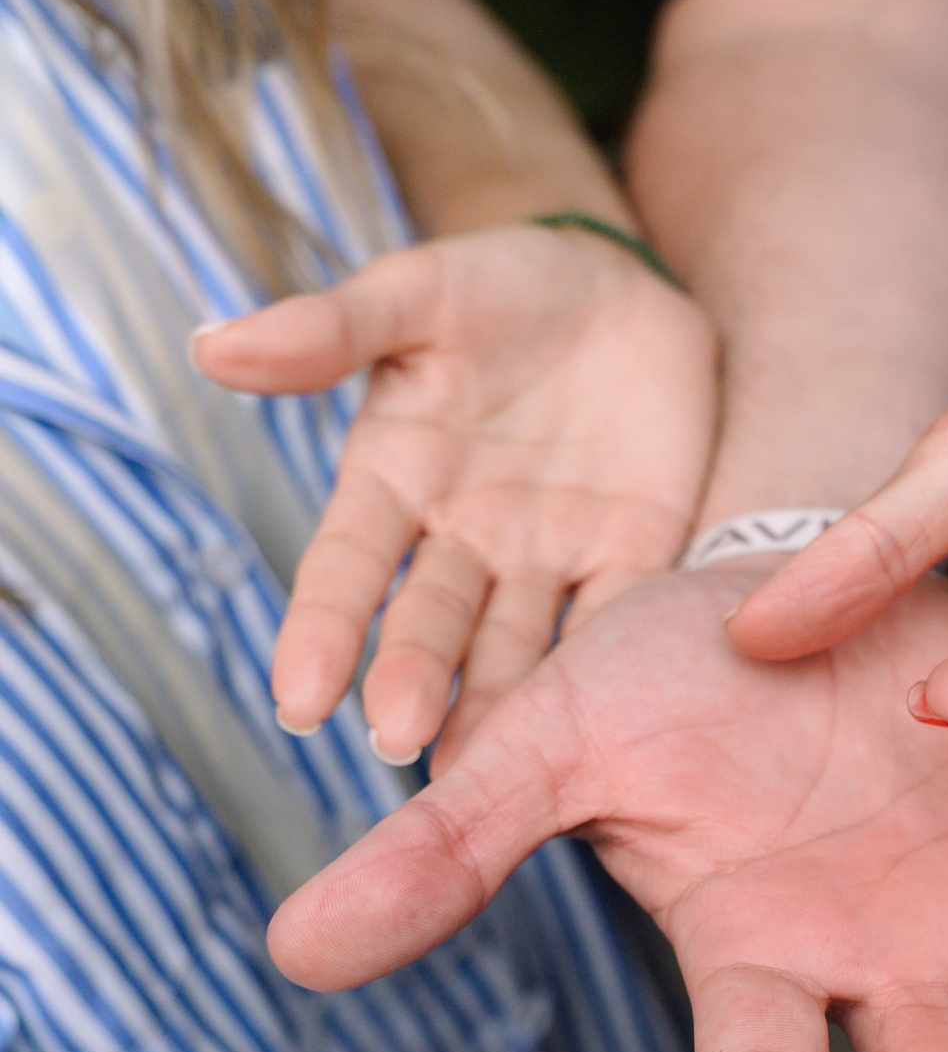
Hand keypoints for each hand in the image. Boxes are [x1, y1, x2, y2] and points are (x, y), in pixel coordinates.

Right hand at [194, 221, 716, 761]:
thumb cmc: (501, 285)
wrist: (620, 285)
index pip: (345, 568)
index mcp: (397, 479)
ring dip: (497, 702)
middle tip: (398, 742)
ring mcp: (549, 552)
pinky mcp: (634, 551)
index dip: (320, 629)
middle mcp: (465, 536)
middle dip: (413, 680)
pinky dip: (603, 662)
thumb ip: (328, 329)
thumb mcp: (417, 293)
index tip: (296, 697)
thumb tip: (209, 345)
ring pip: (517, 642)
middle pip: (431, 621)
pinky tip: (589, 720)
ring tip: (480, 767)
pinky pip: (616, 614)